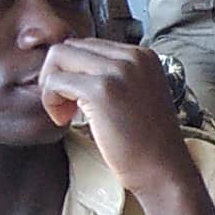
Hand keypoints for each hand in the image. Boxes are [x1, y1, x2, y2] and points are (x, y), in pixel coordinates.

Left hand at [37, 39, 214, 214]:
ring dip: (51, 86)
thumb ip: (113, 76)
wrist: (163, 169)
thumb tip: (71, 68)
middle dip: (58, 75)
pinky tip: (64, 120)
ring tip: (64, 112)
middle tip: (66, 107)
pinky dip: (51, 100)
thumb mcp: (137, 94)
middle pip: (70, 46)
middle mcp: (133, 56)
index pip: (88, 45)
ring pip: (58, 57)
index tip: (78, 100)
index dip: (75, 72)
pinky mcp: (102, 90)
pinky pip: (56, 81)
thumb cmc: (147, 141)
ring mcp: (118, 71)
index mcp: (143, 55)